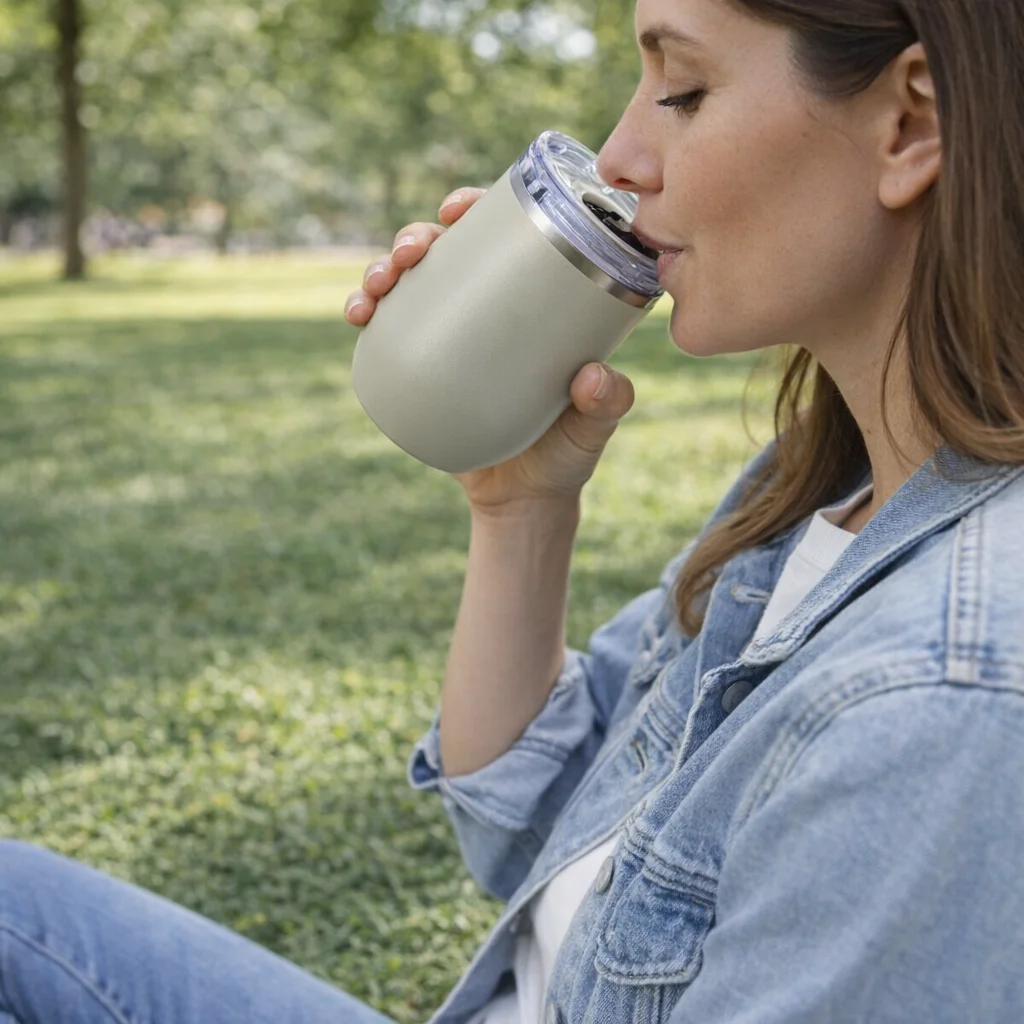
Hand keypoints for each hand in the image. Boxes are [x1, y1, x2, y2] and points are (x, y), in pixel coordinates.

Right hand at [345, 189, 634, 514]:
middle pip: (445, 253)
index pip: (501, 239)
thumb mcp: (596, 425)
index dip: (475, 208)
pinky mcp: (420, 370)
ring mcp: (448, 340)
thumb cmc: (568, 453)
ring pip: (407, 285)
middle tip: (413, 251)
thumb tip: (591, 376)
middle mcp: (485, 313)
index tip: (459, 207)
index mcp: (530, 305)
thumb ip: (608, 403)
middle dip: (417, 235)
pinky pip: (385, 332)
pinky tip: (358, 314)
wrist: (524, 501)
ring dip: (381, 268)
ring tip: (379, 283)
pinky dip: (365, 313)